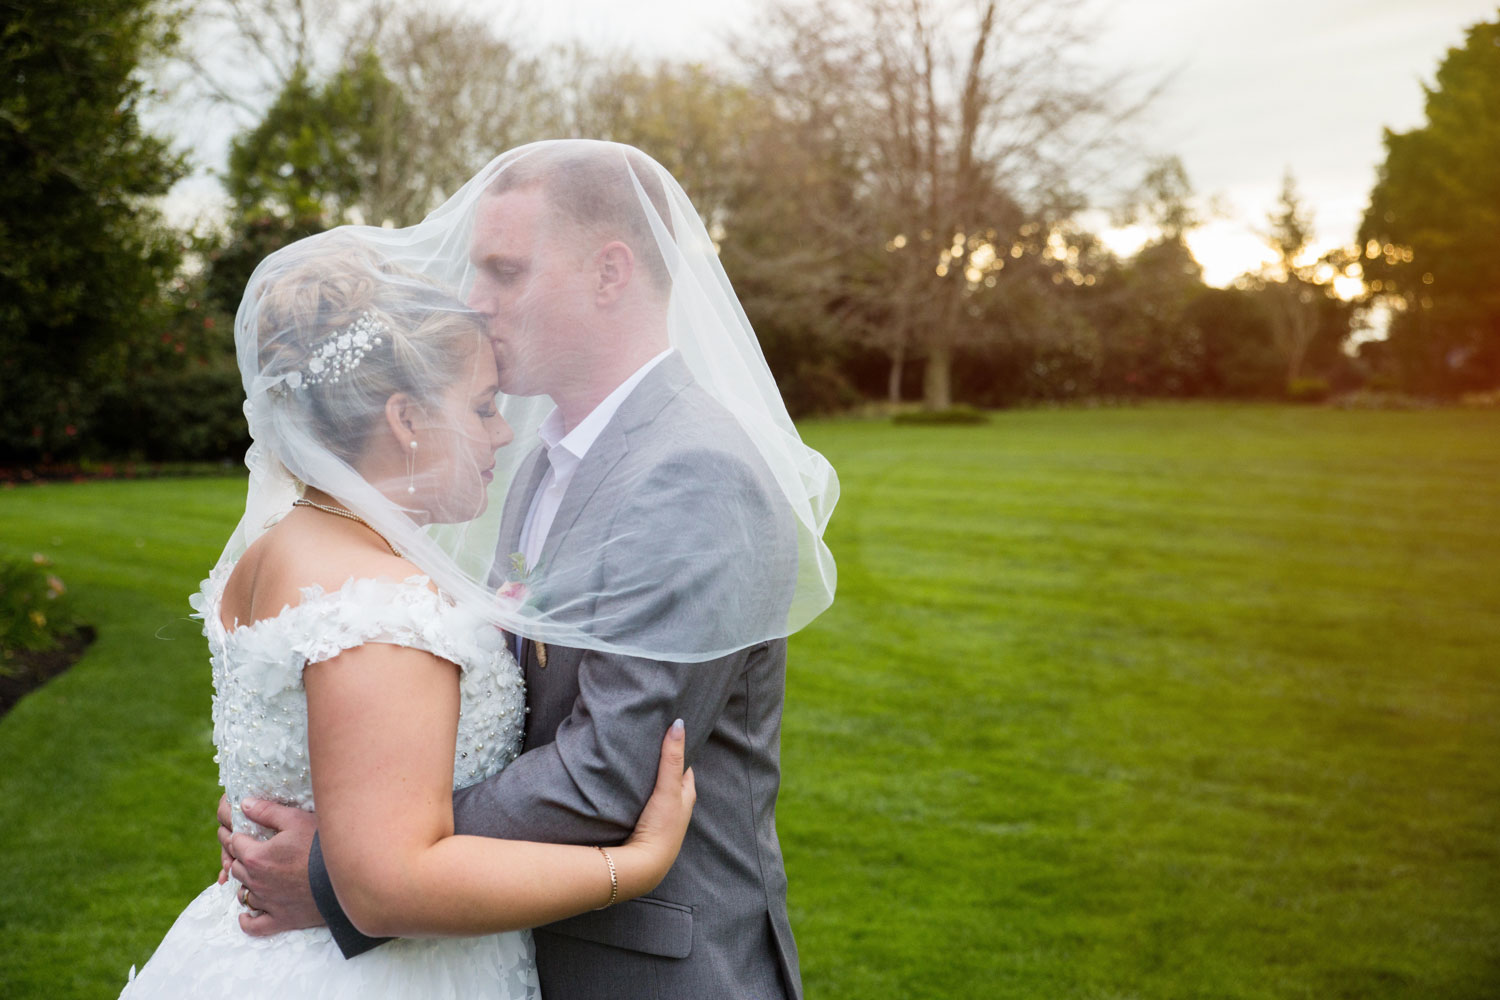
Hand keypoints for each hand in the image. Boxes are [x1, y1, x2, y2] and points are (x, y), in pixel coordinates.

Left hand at [216, 795, 326, 935]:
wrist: (346, 877)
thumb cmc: (320, 845)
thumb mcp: (296, 820)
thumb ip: (267, 811)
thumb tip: (243, 804)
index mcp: (256, 856)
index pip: (234, 843)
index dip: (236, 835)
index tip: (241, 830)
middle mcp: (256, 881)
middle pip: (236, 868)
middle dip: (240, 858)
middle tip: (251, 850)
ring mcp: (266, 903)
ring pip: (243, 894)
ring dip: (246, 884)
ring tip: (256, 876)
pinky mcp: (279, 919)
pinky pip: (254, 926)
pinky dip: (247, 920)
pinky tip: (247, 914)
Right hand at [620, 720, 696, 893]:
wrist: (644, 865)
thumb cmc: (661, 826)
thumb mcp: (668, 788)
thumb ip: (671, 758)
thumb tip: (678, 724)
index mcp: (687, 795)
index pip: (684, 765)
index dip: (677, 749)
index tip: (667, 732)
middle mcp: (677, 806)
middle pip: (670, 777)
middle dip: (662, 762)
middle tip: (648, 742)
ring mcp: (661, 817)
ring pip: (656, 790)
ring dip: (649, 778)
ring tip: (635, 759)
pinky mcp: (646, 826)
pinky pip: (643, 802)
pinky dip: (639, 792)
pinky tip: (627, 787)